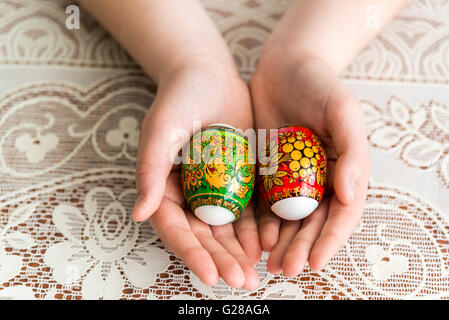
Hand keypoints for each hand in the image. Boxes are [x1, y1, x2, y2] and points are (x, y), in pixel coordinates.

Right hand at [132, 61, 261, 289]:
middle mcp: (189, 196)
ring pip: (228, 229)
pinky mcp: (239, 180)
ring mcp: (216, 190)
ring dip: (241, 252)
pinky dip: (256, 228)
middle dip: (222, 261)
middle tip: (242, 282)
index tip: (211, 276)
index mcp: (165, 190)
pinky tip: (269, 243)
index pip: (177, 230)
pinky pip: (248, 210)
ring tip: (257, 273)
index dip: (192, 254)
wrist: (209, 76)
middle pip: (205, 237)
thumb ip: (149, 171)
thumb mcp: (161, 131)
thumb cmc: (179, 99)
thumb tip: (138, 213)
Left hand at [250, 52, 369, 275]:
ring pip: (289, 220)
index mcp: (345, 171)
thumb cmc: (319, 85)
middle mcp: (321, 180)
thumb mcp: (344, 111)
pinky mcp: (269, 171)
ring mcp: (294, 178)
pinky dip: (262, 222)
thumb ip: (353, 153)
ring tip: (268, 261)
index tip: (314, 263)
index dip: (330, 241)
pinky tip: (254, 237)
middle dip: (301, 249)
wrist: (285, 66)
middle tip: (285, 269)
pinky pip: (266, 203)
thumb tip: (350, 196)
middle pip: (313, 224)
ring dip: (281, 243)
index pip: (342, 215)